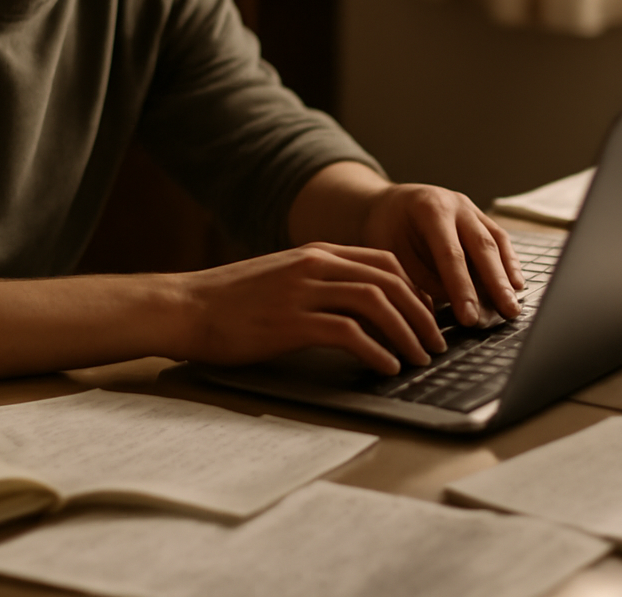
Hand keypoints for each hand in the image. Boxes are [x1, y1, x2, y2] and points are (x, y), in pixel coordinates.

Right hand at [173, 243, 445, 373]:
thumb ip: (318, 284)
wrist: (185, 307)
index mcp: (315, 253)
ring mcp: (303, 291)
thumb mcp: (280, 279)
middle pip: (390, 280)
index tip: (428, 316)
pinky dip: (376, 351)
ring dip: (407, 332)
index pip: (384, 261)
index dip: (415, 289)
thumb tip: (357, 311)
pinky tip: (386, 367)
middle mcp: (315, 265)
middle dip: (422, 314)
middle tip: (436, 343)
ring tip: (420, 358)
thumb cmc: (229, 302)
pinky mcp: (291, 321)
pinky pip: (349, 333)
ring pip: (377, 302)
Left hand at [360, 184, 524, 326]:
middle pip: (482, 246)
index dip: (462, 288)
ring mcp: (470, 208)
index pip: (450, 254)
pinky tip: (516, 284)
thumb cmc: (384, 229)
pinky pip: (499, 239)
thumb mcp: (390, 252)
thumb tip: (453, 302)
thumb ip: (420, 276)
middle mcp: (455, 204)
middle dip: (496, 283)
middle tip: (507, 313)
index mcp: (429, 209)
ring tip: (514, 305)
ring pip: (496, 242)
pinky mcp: (479, 216)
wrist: (386, 203)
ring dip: (507, 275)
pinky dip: (509, 262)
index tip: (470, 318)